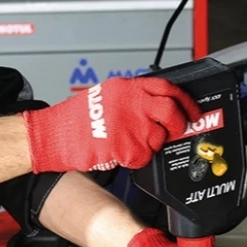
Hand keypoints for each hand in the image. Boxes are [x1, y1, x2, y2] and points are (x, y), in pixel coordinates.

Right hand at [21, 77, 202, 173]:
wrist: (54, 135)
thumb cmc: (75, 119)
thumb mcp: (106, 95)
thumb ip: (132, 97)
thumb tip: (158, 105)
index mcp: (127, 87)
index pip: (168, 88)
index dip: (185, 101)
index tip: (191, 111)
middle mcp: (132, 103)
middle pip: (171, 111)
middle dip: (178, 124)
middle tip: (176, 131)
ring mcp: (130, 124)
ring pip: (159, 137)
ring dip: (151, 144)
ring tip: (133, 143)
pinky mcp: (125, 146)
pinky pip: (143, 156)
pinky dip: (136, 158)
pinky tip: (121, 153)